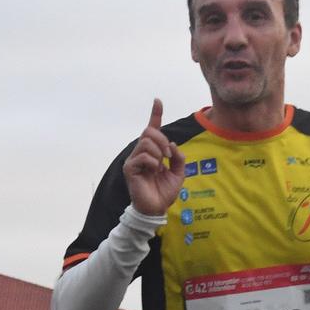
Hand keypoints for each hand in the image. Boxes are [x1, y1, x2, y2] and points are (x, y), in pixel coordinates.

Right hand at [122, 98, 185, 217]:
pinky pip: (143, 156)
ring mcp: (134, 159)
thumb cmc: (165, 192)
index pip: (153, 129)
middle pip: (149, 131)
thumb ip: (178, 157)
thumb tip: (171, 144)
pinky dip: (153, 162)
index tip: (158, 100)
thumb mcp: (179, 172)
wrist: (157, 209)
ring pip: (146, 142)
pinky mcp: (130, 168)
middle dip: (162, 140)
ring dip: (158, 153)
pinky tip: (154, 171)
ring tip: (159, 166)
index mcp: (153, 151)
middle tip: (168, 156)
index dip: (156, 114)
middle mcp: (141, 152)